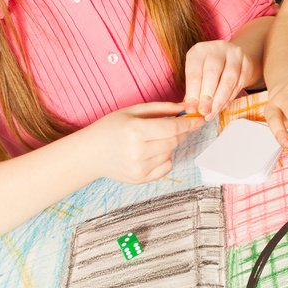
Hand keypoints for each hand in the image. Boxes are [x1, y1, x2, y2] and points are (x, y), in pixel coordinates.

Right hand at [85, 102, 202, 183]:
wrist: (89, 154)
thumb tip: (186, 108)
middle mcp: (137, 151)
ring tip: (154, 138)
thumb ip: (162, 108)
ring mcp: (139, 168)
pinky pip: (166, 167)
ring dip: (170, 144)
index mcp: (135, 131)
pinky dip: (165, 158)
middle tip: (176, 125)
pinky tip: (151, 151)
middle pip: (174, 141)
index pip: (172, 128)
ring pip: (171, 153)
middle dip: (180, 132)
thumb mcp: (133, 111)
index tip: (198, 119)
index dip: (189, 123)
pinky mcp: (140, 179)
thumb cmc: (111, 128)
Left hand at [183, 40, 255, 118]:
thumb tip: (190, 110)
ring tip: (213, 112)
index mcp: (199, 50)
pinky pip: (240, 83)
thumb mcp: (197, 74)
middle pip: (212, 73)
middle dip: (208, 96)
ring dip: (220, 99)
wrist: (229, 58)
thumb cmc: (207, 69)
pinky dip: (230, 97)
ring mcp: (235, 54)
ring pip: (229, 78)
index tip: (191, 109)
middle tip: (204, 111)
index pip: (194, 72)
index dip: (192, 92)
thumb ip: (193, 91)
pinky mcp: (247, 63)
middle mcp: (217, 48)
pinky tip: (223, 106)